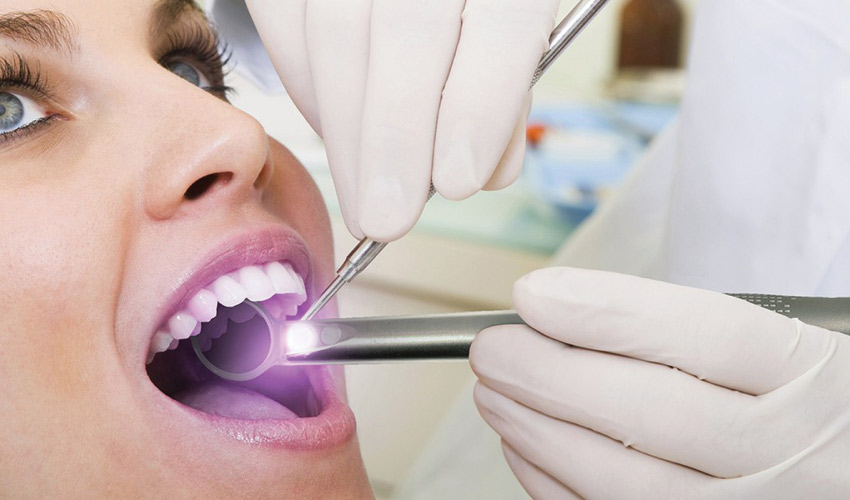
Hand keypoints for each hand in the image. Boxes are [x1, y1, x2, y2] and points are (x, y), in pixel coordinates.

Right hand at [245, 0, 559, 240]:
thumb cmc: (478, 1)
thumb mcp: (520, 23)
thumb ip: (505, 93)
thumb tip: (479, 174)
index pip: (502, 22)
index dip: (480, 107)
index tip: (459, 182)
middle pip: (406, 31)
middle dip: (395, 139)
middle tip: (388, 218)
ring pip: (334, 32)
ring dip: (346, 134)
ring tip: (363, 200)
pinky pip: (287, 22)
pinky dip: (308, 91)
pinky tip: (336, 135)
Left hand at [471, 267, 849, 498]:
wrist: (842, 465)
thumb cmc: (801, 398)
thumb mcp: (781, 348)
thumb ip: (690, 332)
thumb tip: (564, 310)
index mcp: (818, 377)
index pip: (708, 335)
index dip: (608, 312)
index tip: (535, 295)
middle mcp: (794, 452)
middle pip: (657, 411)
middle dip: (553, 376)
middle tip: (494, 349)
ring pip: (633, 482)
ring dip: (544, 434)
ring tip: (495, 393)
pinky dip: (559, 487)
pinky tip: (525, 448)